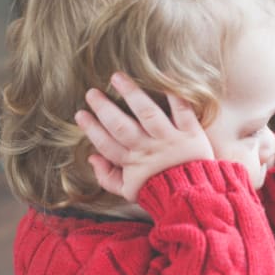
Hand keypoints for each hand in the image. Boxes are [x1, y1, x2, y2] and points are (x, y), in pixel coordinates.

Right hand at [74, 72, 213, 201]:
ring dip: (132, 94)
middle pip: (122, 126)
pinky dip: (174, 95)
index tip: (80, 114)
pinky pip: (182, 111)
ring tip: (117, 78)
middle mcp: (149, 149)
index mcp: (133, 163)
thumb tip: (92, 158)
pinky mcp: (191, 133)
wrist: (193, 196)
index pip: (107, 144)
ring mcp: (170, 140)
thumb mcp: (130, 191)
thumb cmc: (159, 191)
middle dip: (104, 109)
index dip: (91, 129)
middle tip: (91, 93)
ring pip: (147, 113)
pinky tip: (162, 78)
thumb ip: (108, 177)